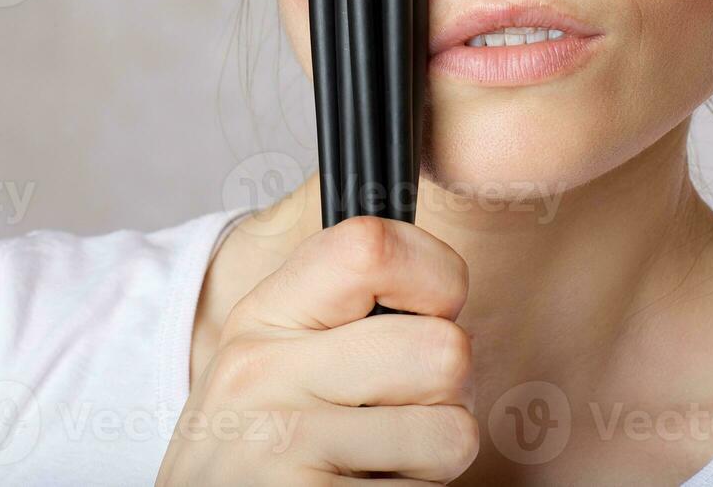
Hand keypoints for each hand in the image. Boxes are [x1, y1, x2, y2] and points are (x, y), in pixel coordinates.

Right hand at [156, 216, 476, 484]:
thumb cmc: (260, 446)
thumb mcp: (274, 360)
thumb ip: (345, 315)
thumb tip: (445, 288)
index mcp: (264, 315)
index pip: (372, 248)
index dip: (435, 275)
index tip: (435, 308)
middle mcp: (265, 371)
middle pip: (443, 348)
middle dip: (446, 392)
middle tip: (400, 414)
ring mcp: (283, 444)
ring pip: (452, 433)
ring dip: (432, 459)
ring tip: (376, 462)